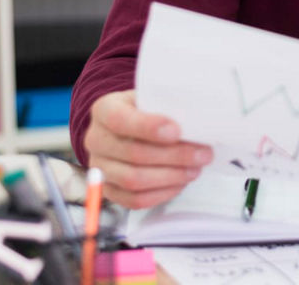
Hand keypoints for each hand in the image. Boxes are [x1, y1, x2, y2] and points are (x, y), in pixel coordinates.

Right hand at [83, 89, 212, 208]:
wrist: (133, 128)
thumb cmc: (148, 111)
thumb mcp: (154, 99)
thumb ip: (168, 106)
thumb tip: (198, 122)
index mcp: (104, 110)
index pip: (119, 120)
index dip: (148, 127)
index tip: (177, 131)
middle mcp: (96, 140)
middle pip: (132, 153)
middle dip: (173, 156)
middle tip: (203, 154)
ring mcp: (99, 168)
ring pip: (133, 180)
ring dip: (171, 176)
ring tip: (195, 169)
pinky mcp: (108, 191)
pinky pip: (134, 200)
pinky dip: (162, 193)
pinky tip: (181, 182)